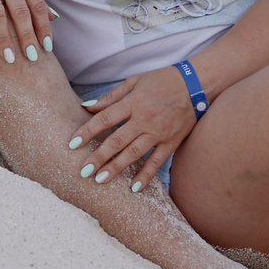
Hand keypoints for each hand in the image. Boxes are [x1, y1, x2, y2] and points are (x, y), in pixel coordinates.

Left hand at [70, 65, 199, 189]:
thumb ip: (111, 97)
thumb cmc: (162, 80)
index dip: (87, 130)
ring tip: (100, 180)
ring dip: (116, 168)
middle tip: (83, 171)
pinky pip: (157, 161)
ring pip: (134, 153)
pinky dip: (146, 175)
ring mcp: (158, 132)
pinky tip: (134, 188)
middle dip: (99, 156)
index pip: (105, 118)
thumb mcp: (135, 81)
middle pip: (117, 140)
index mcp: (133, 102)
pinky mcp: (171, 142)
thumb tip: (87, 106)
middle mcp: (144, 119)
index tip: (72, 143)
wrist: (196, 84)